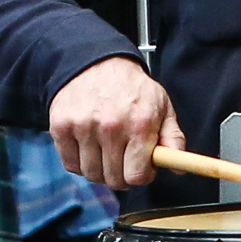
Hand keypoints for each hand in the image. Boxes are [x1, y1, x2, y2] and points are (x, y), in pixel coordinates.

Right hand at [51, 52, 177, 186]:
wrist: (95, 62)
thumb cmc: (130, 87)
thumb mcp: (162, 106)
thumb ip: (172, 138)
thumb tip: (178, 166)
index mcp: (139, 124)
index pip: (137, 175)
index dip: (141, 176)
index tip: (141, 168)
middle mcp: (110, 127)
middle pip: (114, 179)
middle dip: (122, 175)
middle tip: (123, 159)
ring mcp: (83, 127)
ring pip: (92, 175)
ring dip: (100, 170)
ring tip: (106, 151)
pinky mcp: (61, 127)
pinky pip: (71, 165)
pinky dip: (80, 162)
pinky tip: (89, 147)